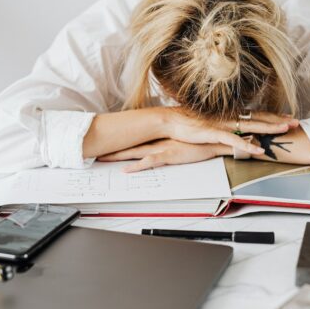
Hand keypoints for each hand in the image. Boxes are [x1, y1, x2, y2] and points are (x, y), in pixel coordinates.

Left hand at [98, 139, 229, 172]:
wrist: (214, 138)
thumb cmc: (201, 140)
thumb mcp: (182, 142)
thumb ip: (172, 144)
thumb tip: (165, 146)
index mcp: (159, 139)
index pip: (135, 141)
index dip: (120, 143)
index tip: (106, 145)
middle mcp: (157, 142)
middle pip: (130, 146)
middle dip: (112, 149)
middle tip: (95, 152)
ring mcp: (162, 148)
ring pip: (134, 153)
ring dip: (118, 157)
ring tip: (102, 160)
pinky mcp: (169, 155)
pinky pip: (149, 162)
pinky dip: (137, 167)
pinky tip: (126, 171)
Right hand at [161, 107, 298, 155]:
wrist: (169, 121)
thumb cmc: (186, 122)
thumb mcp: (208, 123)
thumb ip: (220, 125)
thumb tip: (230, 128)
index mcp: (228, 115)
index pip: (255, 113)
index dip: (272, 115)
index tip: (286, 116)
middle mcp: (229, 117)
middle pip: (258, 117)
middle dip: (278, 119)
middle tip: (296, 121)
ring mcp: (222, 124)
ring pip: (251, 126)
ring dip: (269, 128)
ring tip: (285, 130)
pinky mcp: (214, 133)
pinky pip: (235, 141)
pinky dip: (248, 146)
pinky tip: (259, 150)